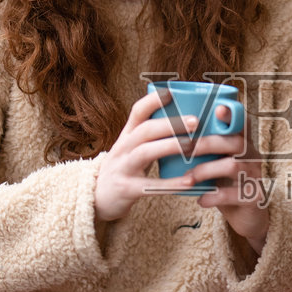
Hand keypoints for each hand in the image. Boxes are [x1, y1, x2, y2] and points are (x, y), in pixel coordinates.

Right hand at [94, 91, 213, 221]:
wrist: (96, 199)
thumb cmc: (124, 170)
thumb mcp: (131, 149)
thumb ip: (152, 138)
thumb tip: (186, 123)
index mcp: (127, 136)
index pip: (137, 112)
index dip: (153, 100)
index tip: (172, 93)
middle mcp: (123, 148)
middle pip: (145, 130)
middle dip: (170, 124)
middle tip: (195, 121)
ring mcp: (123, 168)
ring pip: (145, 152)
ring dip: (170, 146)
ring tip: (192, 145)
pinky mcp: (127, 189)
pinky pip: (150, 186)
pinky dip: (170, 184)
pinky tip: (189, 182)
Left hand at [188, 105, 268, 254]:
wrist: (246, 216)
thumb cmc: (224, 184)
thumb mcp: (217, 162)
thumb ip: (203, 148)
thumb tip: (169, 132)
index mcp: (242, 144)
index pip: (240, 123)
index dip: (231, 114)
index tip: (217, 108)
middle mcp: (252, 156)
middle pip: (235, 141)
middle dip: (207, 143)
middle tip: (184, 149)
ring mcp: (254, 177)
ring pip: (233, 165)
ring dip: (206, 170)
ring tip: (188, 178)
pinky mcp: (253, 198)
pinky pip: (234, 195)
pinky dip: (214, 197)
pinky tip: (201, 200)